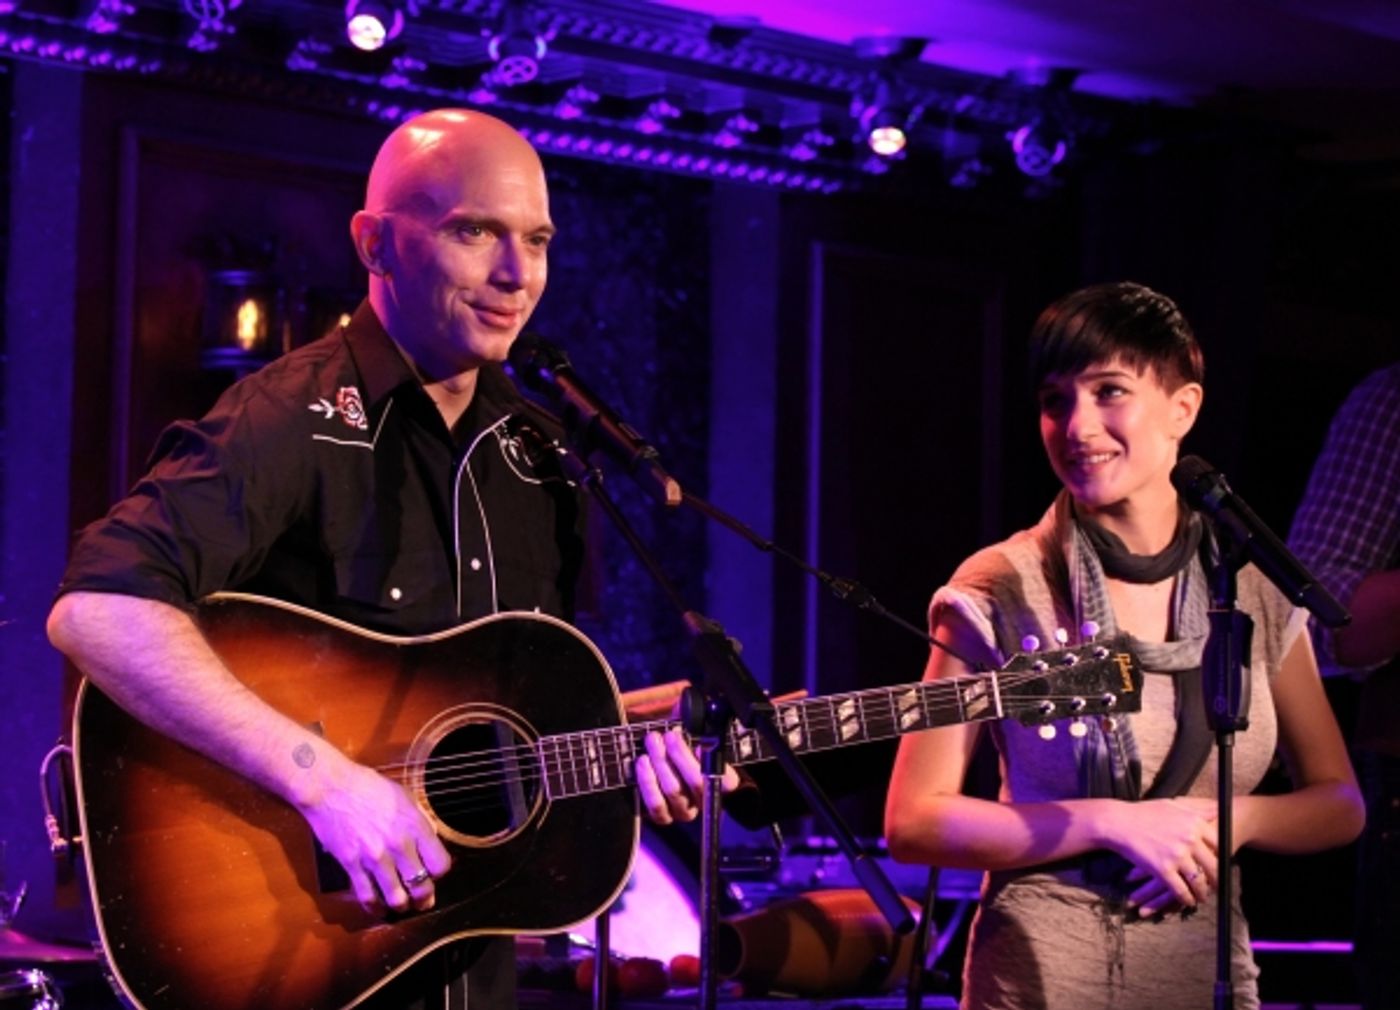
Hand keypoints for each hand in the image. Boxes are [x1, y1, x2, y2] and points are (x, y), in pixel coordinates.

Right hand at [297, 761, 451, 914]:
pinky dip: (375, 908)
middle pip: (421, 887)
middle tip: (423, 901)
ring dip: (402, 907)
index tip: (434, 873)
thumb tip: (430, 840)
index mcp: (415, 826)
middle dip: (425, 898)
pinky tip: (379, 910)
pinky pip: (367, 896)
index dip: (439, 873)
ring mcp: (374, 858)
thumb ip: (419, 821)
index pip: (440, 865)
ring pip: (396, 898)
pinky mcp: (352, 866)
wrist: (330, 787)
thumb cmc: (368, 787)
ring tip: (403, 906)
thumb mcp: (404, 797)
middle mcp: (398, 845)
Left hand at [634, 728, 739, 824]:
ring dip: (661, 763)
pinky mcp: (664, 817)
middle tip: (669, 736)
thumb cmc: (683, 748)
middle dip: (680, 756)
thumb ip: (692, 722)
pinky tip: (643, 762)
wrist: (666, 768)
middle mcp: (705, 800)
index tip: (701, 746)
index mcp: (722, 781)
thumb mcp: (692, 733)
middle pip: (697, 782)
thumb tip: (684, 704)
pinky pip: (656, 805)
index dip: (715, 766)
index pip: (727, 780)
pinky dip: (648, 782)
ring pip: (674, 790)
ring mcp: (684, 811)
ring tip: (652, 742)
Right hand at [1105, 797, 1218, 916]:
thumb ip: (1198, 808)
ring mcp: (1176, 856)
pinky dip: (1186, 899)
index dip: (1222, 857)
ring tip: (1202, 896)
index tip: (1221, 864)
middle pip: (1213, 866)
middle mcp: (1189, 839)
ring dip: (1202, 892)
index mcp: (1194, 823)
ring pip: (1198, 881)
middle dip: (1216, 879)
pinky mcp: (1163, 870)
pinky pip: (1181, 890)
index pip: (1219, 845)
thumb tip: (1220, 807)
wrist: (1118, 822)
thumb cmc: (1145, 812)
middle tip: (1216, 885)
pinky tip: (1187, 901)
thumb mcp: (1173, 805)